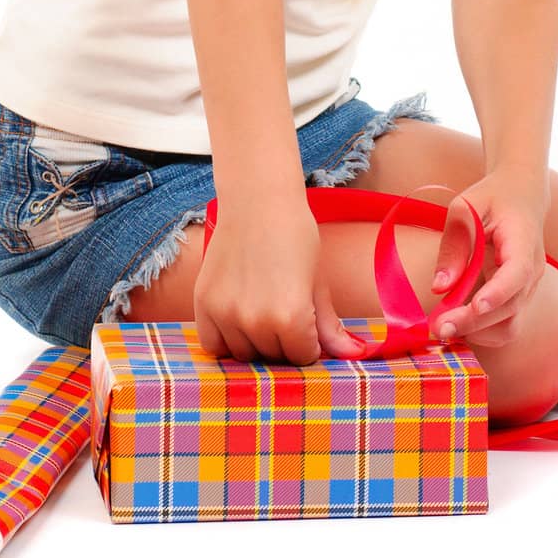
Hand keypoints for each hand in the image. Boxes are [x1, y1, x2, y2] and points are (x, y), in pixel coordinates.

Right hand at [194, 193, 367, 365]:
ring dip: (255, 342)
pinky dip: (225, 340)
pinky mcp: (203, 304)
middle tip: (285, 312)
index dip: (308, 342)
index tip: (307, 323)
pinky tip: (237, 320)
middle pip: (273, 357)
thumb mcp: (317, 281)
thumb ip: (329, 324)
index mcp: (291, 317)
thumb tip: (353, 355)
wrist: (258, 201)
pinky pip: (213, 344)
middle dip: (283, 343)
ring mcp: (226, 314)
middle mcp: (256, 321)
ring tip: (263, 310)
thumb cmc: (295, 235)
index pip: (302, 356)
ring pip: (244, 354)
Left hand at [425, 168, 550, 348]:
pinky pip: (504, 324)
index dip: (497, 292)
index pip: (518, 272)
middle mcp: (532, 271)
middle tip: (438, 327)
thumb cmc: (492, 197)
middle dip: (474, 321)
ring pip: (510, 324)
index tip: (474, 306)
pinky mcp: (517, 297)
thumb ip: (455, 243)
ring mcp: (527, 288)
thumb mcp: (466, 206)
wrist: (521, 194)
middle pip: (509, 307)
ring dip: (478, 332)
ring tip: (443, 328)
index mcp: (523, 241)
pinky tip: (456, 324)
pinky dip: (482, 330)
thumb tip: (440, 286)